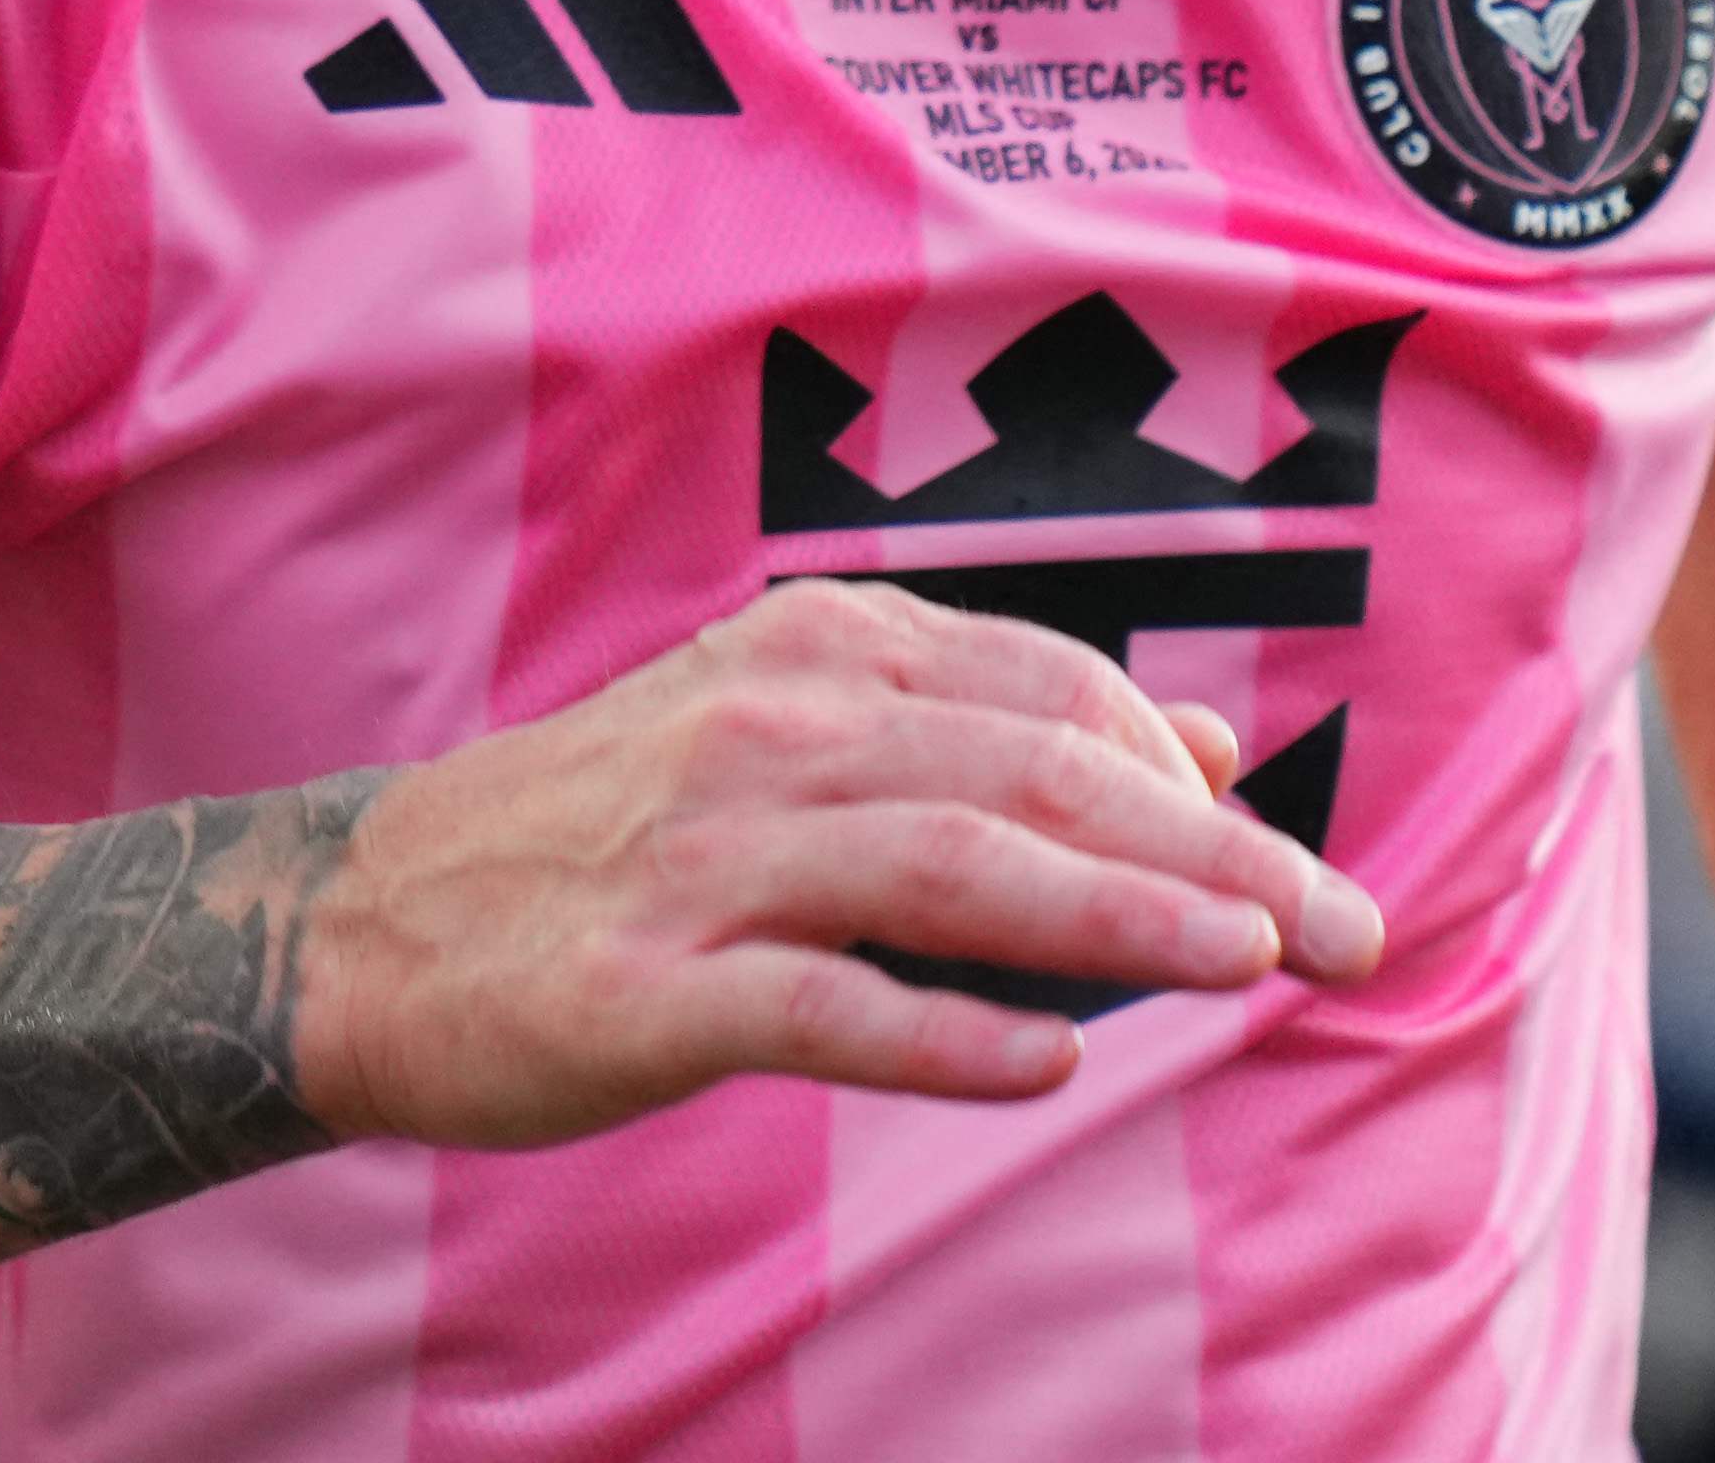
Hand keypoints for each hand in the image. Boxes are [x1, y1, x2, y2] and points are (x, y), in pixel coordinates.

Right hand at [290, 579, 1388, 1145]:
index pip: (1057, 698)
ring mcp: (705, 853)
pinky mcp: (645, 985)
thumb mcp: (803, 731)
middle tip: (1348, 932)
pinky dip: (942, 1034)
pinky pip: (818, 1005)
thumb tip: (1203, 742)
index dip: (1196, 786)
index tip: (1306, 877)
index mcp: (823, 649)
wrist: (366, 921)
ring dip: (1115, 915)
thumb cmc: (612, 833)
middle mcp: (776, 725)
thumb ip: (997, 729)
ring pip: (950, 868)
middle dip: (1211, 851)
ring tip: (1247, 964)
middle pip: (1036, 774)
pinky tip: (1048, 1065)